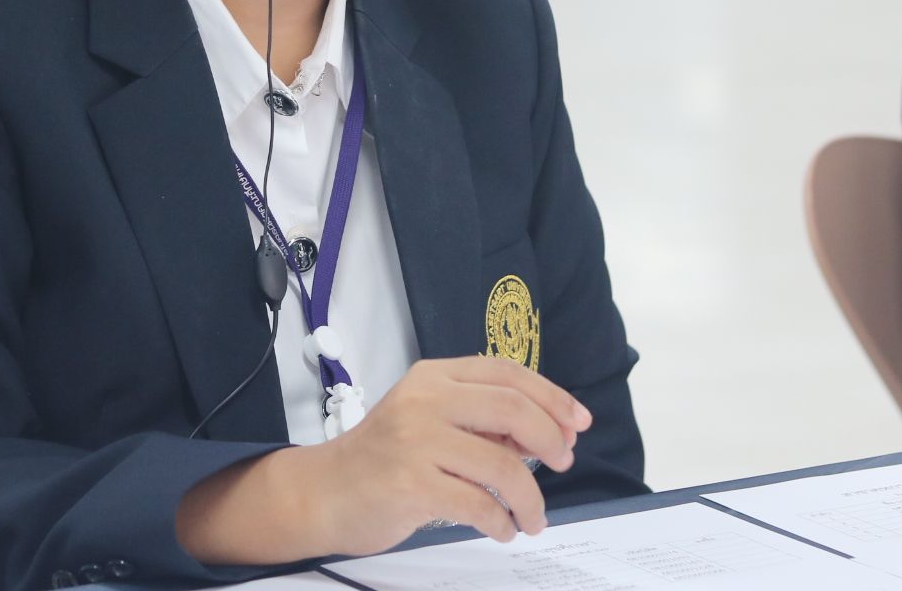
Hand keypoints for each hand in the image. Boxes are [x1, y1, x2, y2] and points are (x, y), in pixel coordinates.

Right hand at [176, 358, 590, 565]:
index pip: (507, 373)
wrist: (323, 492)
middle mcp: (425, 400)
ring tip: (532, 518)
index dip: (552, 397)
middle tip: (563, 464)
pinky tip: (502, 529)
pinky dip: (501, 522)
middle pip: (512, 409)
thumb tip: (548, 432)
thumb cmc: (383, 460)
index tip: (578, 424)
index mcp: (433, 377)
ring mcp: (416, 442)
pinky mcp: (411, 485)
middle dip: (551, 439)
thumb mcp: (429, 421)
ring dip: (530, 498)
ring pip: (503, 465)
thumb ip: (480, 421)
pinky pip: (479, 504)